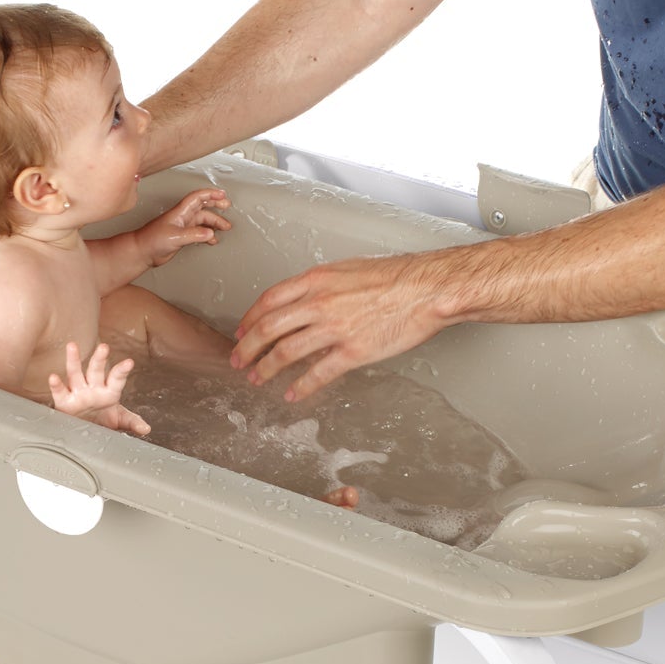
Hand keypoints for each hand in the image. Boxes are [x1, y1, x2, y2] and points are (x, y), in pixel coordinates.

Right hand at [47, 341, 150, 434]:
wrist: (85, 429)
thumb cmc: (104, 420)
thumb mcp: (119, 420)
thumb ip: (132, 421)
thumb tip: (146, 428)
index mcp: (109, 390)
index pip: (117, 378)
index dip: (122, 370)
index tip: (129, 363)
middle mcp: (93, 387)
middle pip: (96, 370)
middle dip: (100, 359)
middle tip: (104, 347)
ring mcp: (78, 392)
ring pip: (75, 373)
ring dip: (74, 360)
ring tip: (72, 346)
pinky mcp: (64, 401)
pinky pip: (60, 392)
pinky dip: (56, 385)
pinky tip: (53, 377)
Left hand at [137, 189, 231, 266]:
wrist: (142, 252)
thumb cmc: (151, 240)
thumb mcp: (175, 236)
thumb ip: (194, 234)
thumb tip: (210, 233)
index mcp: (180, 212)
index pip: (198, 197)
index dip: (211, 194)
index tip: (222, 195)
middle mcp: (182, 217)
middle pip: (203, 207)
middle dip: (216, 205)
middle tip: (227, 206)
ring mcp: (183, 226)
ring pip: (203, 220)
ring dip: (214, 222)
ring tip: (225, 227)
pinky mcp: (182, 236)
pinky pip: (199, 232)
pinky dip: (208, 234)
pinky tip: (212, 239)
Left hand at [228, 253, 448, 401]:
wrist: (426, 289)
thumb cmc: (395, 277)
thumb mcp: (348, 269)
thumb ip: (322, 285)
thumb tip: (304, 299)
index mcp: (317, 279)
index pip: (269, 300)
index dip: (250, 319)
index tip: (242, 331)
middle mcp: (320, 302)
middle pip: (269, 328)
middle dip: (248, 347)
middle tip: (238, 361)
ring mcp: (335, 328)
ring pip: (287, 352)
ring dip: (267, 368)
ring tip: (257, 379)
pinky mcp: (354, 351)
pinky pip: (318, 373)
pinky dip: (301, 386)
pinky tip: (292, 394)